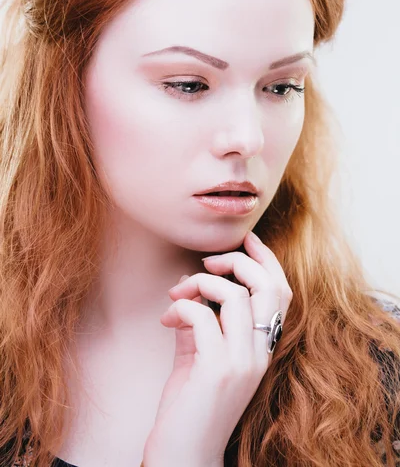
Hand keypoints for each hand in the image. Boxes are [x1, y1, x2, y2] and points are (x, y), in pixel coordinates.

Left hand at [142, 230, 292, 466]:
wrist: (183, 455)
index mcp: (262, 348)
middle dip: (238, 261)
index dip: (267, 260)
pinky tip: (166, 318)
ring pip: (234, 296)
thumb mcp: (198, 355)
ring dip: (199, 283)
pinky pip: (201, 316)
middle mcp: (260, 354)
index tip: (247, 238)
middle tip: (208, 260)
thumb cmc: (190, 407)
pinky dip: (180, 307)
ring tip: (177, 294)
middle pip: (268, 287)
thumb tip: (188, 283)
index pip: (281, 294)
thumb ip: (201, 320)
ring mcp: (242, 362)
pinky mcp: (217, 370)